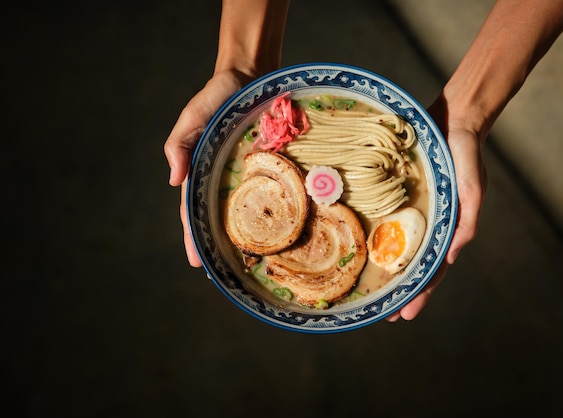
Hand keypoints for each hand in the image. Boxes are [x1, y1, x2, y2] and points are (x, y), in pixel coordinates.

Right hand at [164, 70, 254, 266]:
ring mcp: (246, 174)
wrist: (251, 76)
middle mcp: (223, 178)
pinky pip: (271, 191)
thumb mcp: (192, 117)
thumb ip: (179, 145)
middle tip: (224, 274)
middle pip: (218, 218)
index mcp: (201, 171)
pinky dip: (273, 211)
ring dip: (246, 235)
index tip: (198, 262)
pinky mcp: (268, 166)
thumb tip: (173, 180)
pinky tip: (281, 230)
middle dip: (218, 246)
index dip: (194, 237)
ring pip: (245, 210)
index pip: (193, 211)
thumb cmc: (217, 96)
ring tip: (250, 263)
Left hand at [386, 95, 487, 321]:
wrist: (453, 118)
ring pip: (399, 248)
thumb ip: (466, 221)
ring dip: (388, 271)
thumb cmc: (466, 155)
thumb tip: (452, 256)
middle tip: (383, 315)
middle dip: (401, 292)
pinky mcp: (400, 196)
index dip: (420, 294)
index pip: (434, 270)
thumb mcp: (472, 188)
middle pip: (414, 266)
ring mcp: (414, 212)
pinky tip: (363, 248)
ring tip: (372, 292)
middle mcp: (430, 225)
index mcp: (448, 229)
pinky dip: (378, 238)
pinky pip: (387, 221)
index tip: (404, 316)